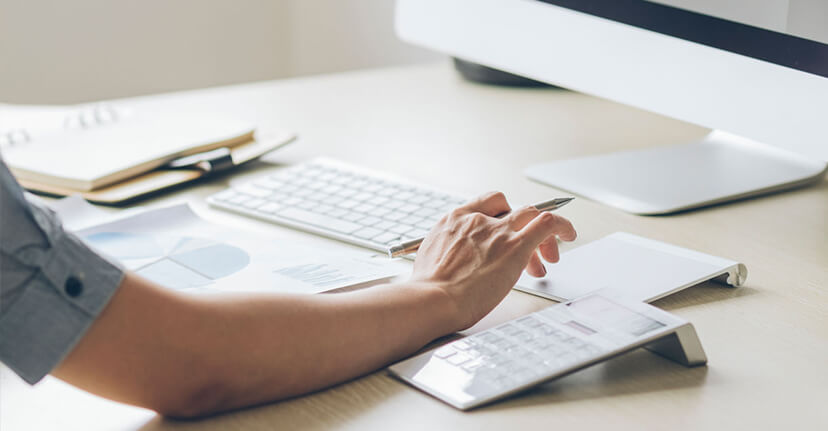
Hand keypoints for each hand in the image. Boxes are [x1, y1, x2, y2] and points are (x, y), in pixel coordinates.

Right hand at [411, 192, 576, 330]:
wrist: (431, 299)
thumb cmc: (428, 291)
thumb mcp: (430, 260)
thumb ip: (447, 254)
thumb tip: (453, 266)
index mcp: (453, 220)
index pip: (486, 204)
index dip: (502, 214)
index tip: (508, 228)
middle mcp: (477, 220)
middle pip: (509, 210)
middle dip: (521, 228)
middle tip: (528, 252)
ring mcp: (498, 232)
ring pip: (530, 214)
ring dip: (542, 234)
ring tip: (548, 257)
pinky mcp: (516, 247)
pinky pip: (546, 224)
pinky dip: (562, 226)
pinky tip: (568, 235)